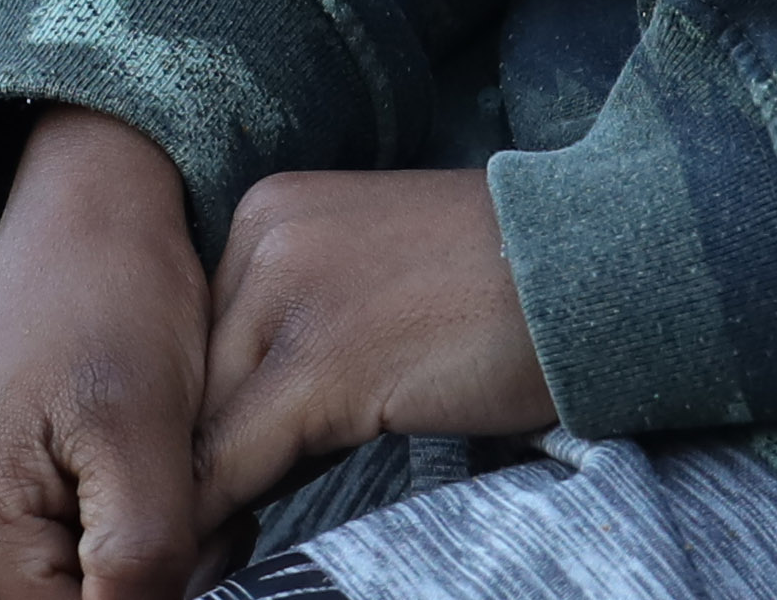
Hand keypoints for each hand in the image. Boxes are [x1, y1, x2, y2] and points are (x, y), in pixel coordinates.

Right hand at [0, 111, 215, 598]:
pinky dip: (110, 562)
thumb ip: (144, 575)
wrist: (85, 210)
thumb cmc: (115, 295)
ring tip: (176, 494)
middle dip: (147, 595)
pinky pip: (46, 585)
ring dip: (133, 583)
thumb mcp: (148, 443)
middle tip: (205, 516)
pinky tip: (144, 496)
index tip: (209, 537)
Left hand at [192, 171, 555, 525]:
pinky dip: (225, 517)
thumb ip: (302, 348)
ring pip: (207, 426)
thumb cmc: (496, 295)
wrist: (585, 268)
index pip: (204, 341)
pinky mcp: (318, 361)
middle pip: (198, 381)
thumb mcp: (370, 296)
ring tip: (197, 561)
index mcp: (270, 214)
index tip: (201, 499)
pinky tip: (223, 558)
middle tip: (190, 545)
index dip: (202, 426)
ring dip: (206, 501)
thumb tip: (240, 459)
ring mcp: (286, 293)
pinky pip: (236, 462)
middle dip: (199, 465)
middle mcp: (262, 238)